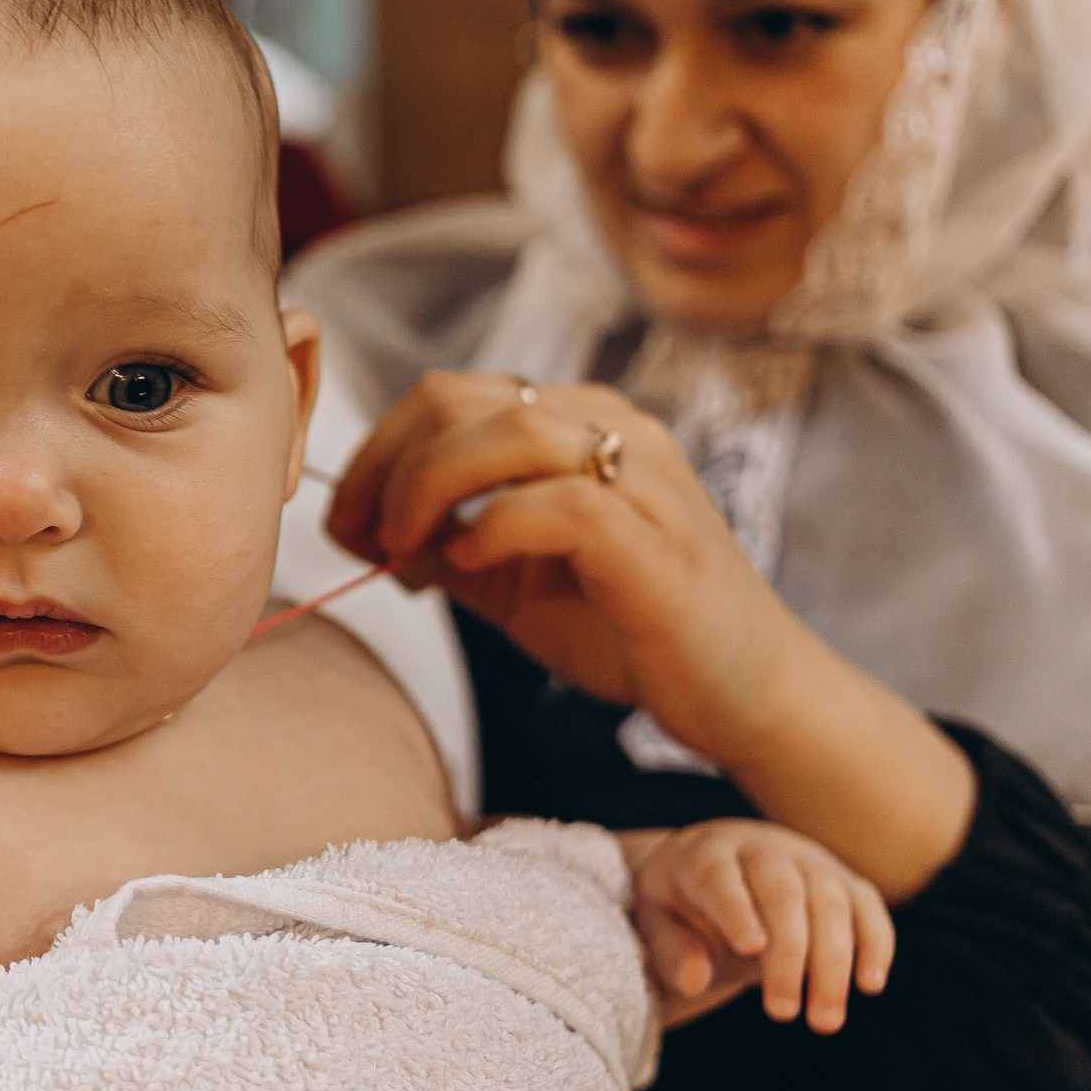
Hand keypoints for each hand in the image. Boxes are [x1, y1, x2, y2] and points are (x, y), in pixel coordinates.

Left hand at [327, 371, 975, 900]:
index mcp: (577, 424)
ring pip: (510, 431)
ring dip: (428, 489)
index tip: (345, 521)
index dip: (376, 452)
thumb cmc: (631, 631)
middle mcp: (613, 428)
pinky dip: (495, 530)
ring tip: (402, 549)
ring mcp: (643, 478)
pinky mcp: (656, 541)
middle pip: (460, 399)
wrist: (746, 695)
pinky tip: (467, 569)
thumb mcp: (513, 582)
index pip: (448, 395)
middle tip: (359, 538)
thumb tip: (365, 530)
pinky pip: (562, 502)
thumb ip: (445, 545)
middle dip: (384, 467)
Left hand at [622, 822, 894, 1032]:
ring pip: (830, 901)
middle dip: (789, 954)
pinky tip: (869, 984)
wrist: (717, 867)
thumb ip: (669, 949)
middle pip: (782, 892)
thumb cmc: (681, 902)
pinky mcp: (842, 880)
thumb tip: (694, 981)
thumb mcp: (656, 921)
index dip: (736, 909)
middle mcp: (762, 849)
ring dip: (833, 962)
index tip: (748, 947)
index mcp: (706, 855)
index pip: (721, 877)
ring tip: (824, 1020)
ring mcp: (807, 860)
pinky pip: (866, 906)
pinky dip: (874, 943)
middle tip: (782, 1013)